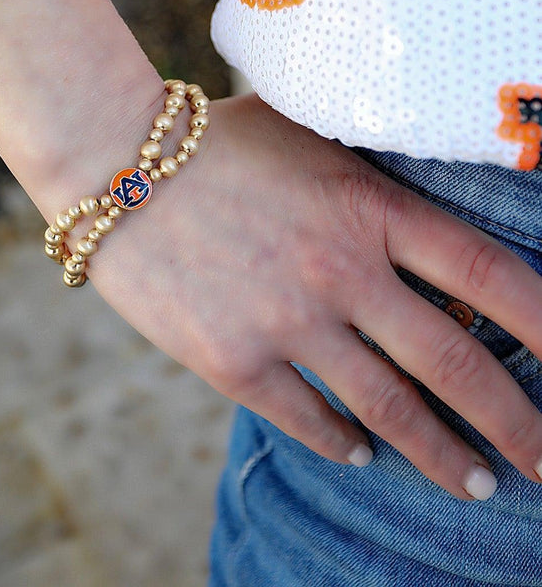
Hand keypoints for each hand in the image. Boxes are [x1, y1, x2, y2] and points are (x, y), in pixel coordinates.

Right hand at [84, 94, 541, 500]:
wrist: (113, 161)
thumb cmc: (215, 140)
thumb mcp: (306, 132)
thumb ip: (365, 170)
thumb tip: (419, 203)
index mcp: (369, 206)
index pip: (486, 275)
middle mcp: (341, 270)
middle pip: (456, 364)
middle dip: (515, 423)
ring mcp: (287, 320)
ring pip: (390, 410)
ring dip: (442, 455)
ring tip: (477, 483)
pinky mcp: (233, 360)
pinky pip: (308, 419)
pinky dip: (344, 443)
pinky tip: (363, 454)